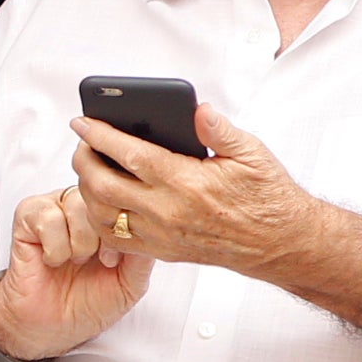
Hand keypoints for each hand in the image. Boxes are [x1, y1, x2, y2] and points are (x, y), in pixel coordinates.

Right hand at [0, 185, 156, 358]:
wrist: (51, 328)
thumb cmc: (88, 303)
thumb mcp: (130, 282)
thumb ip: (143, 254)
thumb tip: (151, 226)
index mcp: (107, 216)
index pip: (124, 199)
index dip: (124, 229)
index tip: (115, 260)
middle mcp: (82, 205)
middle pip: (101, 199)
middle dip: (103, 238)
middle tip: (98, 262)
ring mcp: (54, 207)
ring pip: (76, 205)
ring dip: (79, 244)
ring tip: (74, 261)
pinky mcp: (27, 216)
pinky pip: (48, 217)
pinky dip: (55, 247)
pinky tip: (53, 260)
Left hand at [68, 103, 324, 279]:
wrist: (279, 243)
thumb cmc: (266, 197)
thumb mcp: (251, 153)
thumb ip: (219, 130)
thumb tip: (198, 110)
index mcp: (187, 182)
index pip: (129, 155)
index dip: (99, 136)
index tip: (82, 122)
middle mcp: (168, 212)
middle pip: (103, 186)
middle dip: (83, 161)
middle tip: (82, 144)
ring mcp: (162, 236)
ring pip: (103, 215)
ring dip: (87, 190)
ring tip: (89, 169)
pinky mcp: (162, 252)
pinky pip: (116, 239)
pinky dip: (100, 219)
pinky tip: (102, 201)